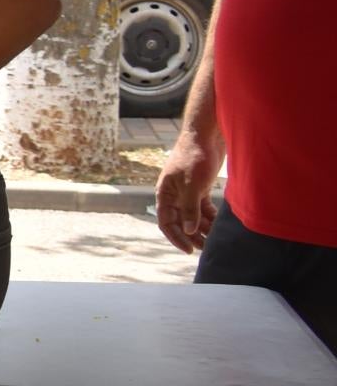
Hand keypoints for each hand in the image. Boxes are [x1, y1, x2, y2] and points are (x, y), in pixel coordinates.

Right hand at [156, 132, 221, 254]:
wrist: (206, 136)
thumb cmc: (194, 157)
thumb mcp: (192, 185)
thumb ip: (189, 209)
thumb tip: (188, 230)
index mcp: (165, 194)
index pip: (166, 222)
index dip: (176, 237)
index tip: (189, 250)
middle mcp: (174, 195)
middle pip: (180, 222)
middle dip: (191, 236)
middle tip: (205, 248)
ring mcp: (187, 192)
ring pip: (193, 216)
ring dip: (202, 228)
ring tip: (214, 240)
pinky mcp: (200, 188)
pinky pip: (203, 208)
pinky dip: (210, 217)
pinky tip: (219, 225)